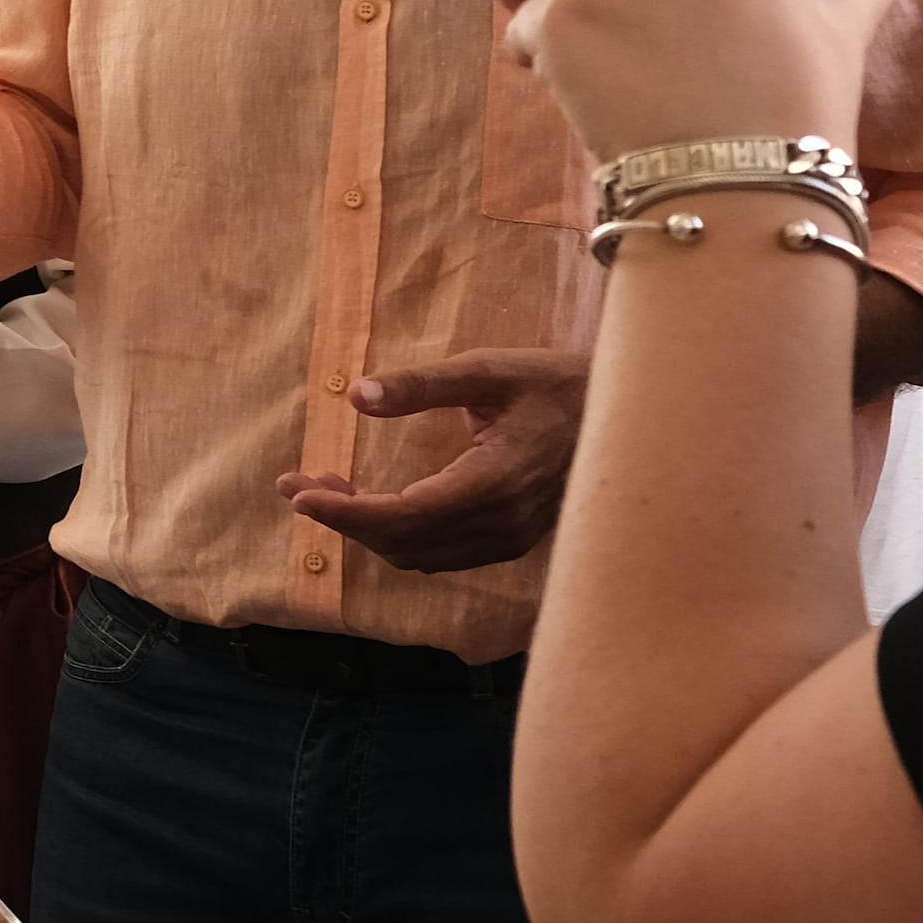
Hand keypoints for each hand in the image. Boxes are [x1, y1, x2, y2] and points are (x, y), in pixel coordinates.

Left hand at [280, 349, 586, 573]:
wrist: (624, 416)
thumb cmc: (553, 384)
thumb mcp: (488, 369)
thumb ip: (422, 385)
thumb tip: (356, 396)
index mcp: (495, 481)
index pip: (403, 515)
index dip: (345, 512)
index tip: (298, 494)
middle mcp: (502, 521)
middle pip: (402, 541)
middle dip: (342, 517)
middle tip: (297, 483)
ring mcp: (510, 538)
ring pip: (418, 553)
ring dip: (366, 527)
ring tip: (324, 487)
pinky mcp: (511, 540)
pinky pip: (440, 553)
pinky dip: (397, 534)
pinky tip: (372, 502)